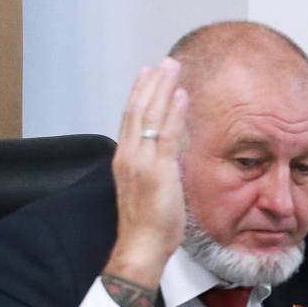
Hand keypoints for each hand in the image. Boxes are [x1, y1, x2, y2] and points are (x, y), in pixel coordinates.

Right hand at [103, 58, 188, 295]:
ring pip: (149, 116)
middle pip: (137, 110)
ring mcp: (141, 161)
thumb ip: (159, 164)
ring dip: (163, 89)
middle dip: (151, 84)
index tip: (148, 74)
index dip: (139, 94)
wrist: (141, 244)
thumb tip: (172, 148)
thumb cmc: (149, 221)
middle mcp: (129, 155)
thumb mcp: (153, 186)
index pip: (130, 118)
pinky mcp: (157, 170)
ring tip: (173, 68)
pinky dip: (173, 111)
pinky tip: (181, 94)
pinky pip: (166, 134)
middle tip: (164, 62)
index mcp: (126, 159)